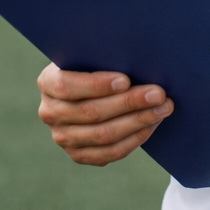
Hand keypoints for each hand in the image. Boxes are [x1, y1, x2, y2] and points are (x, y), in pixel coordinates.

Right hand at [36, 63, 173, 165]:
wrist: (89, 90)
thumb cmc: (95, 64)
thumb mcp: (90, 55)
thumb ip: (103, 56)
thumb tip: (134, 58)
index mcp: (47, 83)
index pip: (67, 86)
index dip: (96, 85)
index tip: (126, 80)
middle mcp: (50, 112)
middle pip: (91, 113)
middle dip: (129, 103)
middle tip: (158, 93)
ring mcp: (63, 137)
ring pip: (103, 135)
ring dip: (138, 122)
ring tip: (163, 108)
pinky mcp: (79, 155)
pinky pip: (110, 153)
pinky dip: (135, 139)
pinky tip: (152, 124)